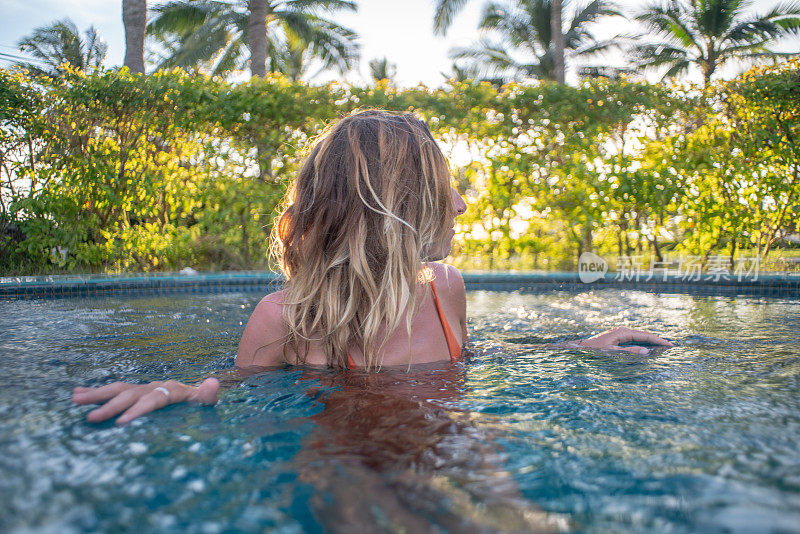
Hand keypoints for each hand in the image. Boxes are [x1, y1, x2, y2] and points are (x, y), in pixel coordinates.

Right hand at [72, 378, 219, 424]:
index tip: (122, 423)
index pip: (154, 400)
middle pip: (131, 394)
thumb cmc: (201, 406)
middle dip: (112, 406)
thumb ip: (208, 396)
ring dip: (97, 395)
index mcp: (173, 390)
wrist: (198, 398)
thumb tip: (212, 383)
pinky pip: (115, 391)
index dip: (138, 410)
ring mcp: (144, 389)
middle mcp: (155, 387)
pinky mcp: (135, 393)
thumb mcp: (208, 404)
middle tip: (93, 418)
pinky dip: (96, 392)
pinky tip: (77, 393)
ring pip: (119, 390)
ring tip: (76, 400)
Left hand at [576, 326, 673, 354]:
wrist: (580, 348)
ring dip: (651, 342)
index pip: (645, 335)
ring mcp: (620, 334)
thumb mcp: (612, 352)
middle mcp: (622, 331)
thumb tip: (646, 351)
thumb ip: (629, 352)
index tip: (670, 345)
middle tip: (670, 346)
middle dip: (657, 340)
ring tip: (663, 347)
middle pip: (644, 335)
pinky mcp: (617, 338)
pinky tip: (648, 348)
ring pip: (639, 337)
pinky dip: (643, 343)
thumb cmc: (594, 350)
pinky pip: (634, 340)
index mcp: (623, 332)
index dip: (658, 340)